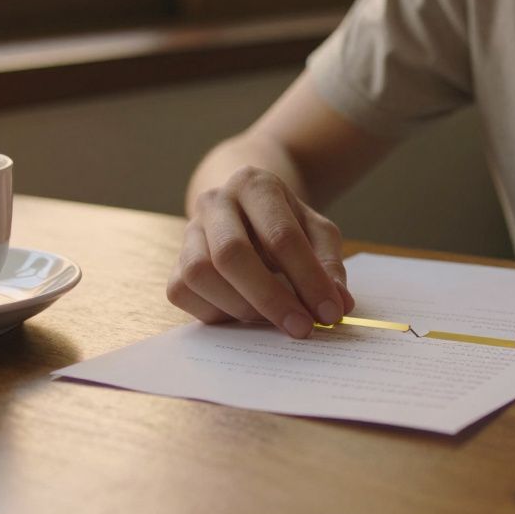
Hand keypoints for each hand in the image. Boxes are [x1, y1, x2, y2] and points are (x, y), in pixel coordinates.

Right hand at [166, 166, 354, 337]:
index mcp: (255, 185)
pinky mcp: (175, 261)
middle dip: (271, 298)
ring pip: (199, 273)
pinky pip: (182, 291)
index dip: (308, 279)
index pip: (281, 236)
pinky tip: (244, 315)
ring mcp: (189, 230)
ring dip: (241, 307)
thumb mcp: (317, 232)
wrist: (245, 207)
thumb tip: (339, 303)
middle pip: (231, 254)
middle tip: (302, 328)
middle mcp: (216, 202)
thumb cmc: (285, 222)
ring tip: (272, 320)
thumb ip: (329, 264)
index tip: (330, 313)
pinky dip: (215, 311)